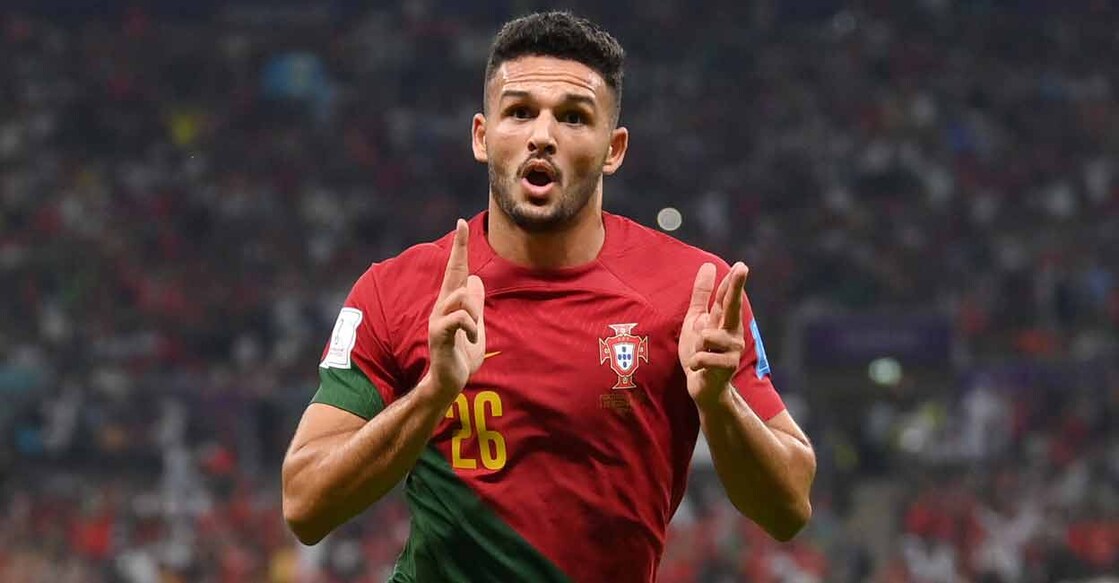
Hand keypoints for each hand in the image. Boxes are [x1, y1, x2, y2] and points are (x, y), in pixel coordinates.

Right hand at [423, 219, 485, 401]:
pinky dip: (470, 327)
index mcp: (451, 303)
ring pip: (461, 296)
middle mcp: (442, 306)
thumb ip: (476, 306)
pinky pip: (459, 318)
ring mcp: (438, 319)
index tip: (461, 223)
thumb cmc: (461, 357)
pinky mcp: (439, 334)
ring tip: (474, 330)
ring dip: (475, 311)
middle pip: (455, 272)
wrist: (449, 382)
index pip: (456, 269)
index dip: (459, 247)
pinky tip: (471, 339)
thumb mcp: (475, 327)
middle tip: (461, 229)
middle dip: (458, 250)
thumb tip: (476, 281)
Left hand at [678, 262, 748, 407]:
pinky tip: (699, 369)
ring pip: (707, 336)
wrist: (703, 386)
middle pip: (732, 306)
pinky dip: (695, 362)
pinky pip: (702, 357)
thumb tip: (709, 265)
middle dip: (736, 288)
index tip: (741, 265)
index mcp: (724, 320)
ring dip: (697, 346)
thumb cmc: (701, 352)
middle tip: (743, 268)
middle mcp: (732, 332)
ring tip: (700, 355)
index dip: (733, 281)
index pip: (727, 297)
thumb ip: (702, 295)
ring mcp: (733, 349)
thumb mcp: (696, 321)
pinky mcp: (728, 366)